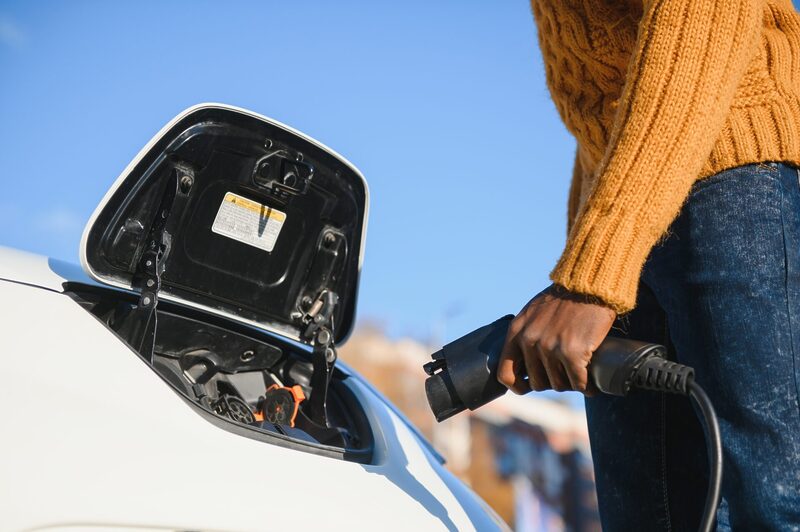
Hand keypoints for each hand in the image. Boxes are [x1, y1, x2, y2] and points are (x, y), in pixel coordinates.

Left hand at [497, 284, 615, 395]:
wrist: (588, 285)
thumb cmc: (564, 297)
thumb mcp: (533, 312)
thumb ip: (526, 333)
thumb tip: (524, 359)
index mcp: (516, 332)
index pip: (505, 373)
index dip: (517, 386)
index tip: (528, 386)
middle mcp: (529, 341)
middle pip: (537, 383)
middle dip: (552, 382)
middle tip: (564, 375)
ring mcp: (550, 348)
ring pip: (558, 385)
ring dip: (570, 384)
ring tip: (579, 378)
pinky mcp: (572, 352)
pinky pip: (578, 382)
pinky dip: (586, 387)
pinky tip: (591, 386)